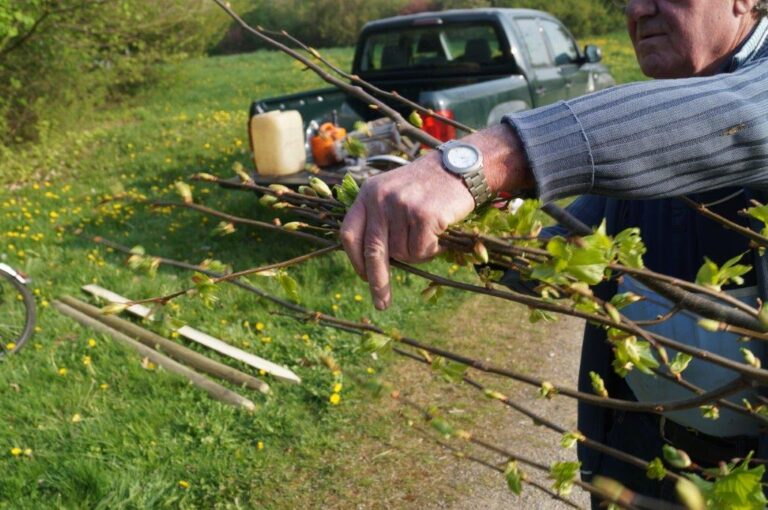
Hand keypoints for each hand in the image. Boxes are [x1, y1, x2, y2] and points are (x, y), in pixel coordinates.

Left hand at [341, 150, 473, 309]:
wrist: (460, 166)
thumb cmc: (426, 186)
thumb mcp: (392, 191)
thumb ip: (378, 219)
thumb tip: (370, 264)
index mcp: (368, 194)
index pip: (349, 234)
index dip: (355, 259)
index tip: (363, 276)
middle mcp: (380, 199)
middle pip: (373, 251)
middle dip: (377, 282)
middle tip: (381, 303)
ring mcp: (402, 206)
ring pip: (402, 253)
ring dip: (416, 253)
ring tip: (428, 233)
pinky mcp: (424, 215)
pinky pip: (422, 250)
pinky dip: (432, 250)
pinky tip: (439, 231)